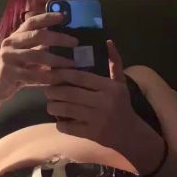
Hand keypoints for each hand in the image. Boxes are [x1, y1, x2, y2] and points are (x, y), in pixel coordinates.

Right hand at [0, 12, 78, 101]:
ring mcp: (8, 57)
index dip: (47, 17)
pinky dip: (47, 77)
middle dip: (58, 38)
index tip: (63, 16)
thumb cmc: (15, 69)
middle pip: (37, 35)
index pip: (32, 21)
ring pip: (37, 55)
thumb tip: (64, 39)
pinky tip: (59, 79)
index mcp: (16, 36)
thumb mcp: (26, 55)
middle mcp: (10, 43)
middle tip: (75, 42)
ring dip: (57, 59)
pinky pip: (32, 75)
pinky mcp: (7, 72)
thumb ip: (40, 46)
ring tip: (72, 63)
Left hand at [43, 40, 140, 156]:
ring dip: (53, 107)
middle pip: (70, 93)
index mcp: (109, 87)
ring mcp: (97, 119)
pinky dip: (60, 124)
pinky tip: (58, 120)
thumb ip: (114, 62)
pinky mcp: (92, 134)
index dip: (63, 74)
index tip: (51, 72)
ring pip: (67, 110)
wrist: (130, 134)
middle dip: (53, 91)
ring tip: (50, 104)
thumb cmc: (122, 105)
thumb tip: (108, 41)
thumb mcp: (121, 83)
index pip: (80, 77)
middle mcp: (103, 102)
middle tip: (47, 90)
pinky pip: (70, 127)